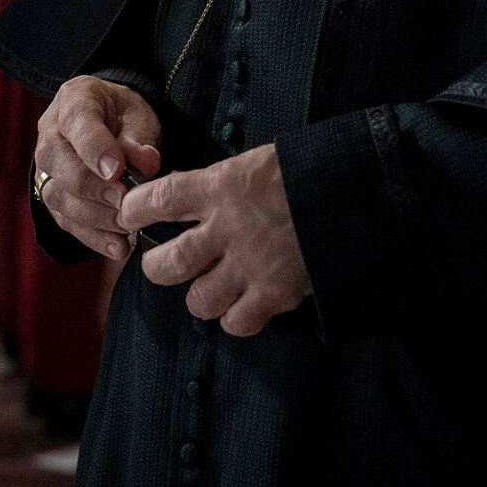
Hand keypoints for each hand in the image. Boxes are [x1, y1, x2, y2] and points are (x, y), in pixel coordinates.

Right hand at [33, 74, 163, 260]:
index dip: (96, 149)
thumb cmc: (124, 115)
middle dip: (92, 188)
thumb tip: (145, 164)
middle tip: (124, 201)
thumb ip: (139, 138)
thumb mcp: (139, 115)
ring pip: (58, 197)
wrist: (109, 122)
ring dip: (94, 217)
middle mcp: (50, 133)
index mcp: (74, 100)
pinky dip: (92, 237)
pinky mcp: (54, 196)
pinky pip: (65, 221)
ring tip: (127, 227)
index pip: (78, 122)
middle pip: (58, 163)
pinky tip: (118, 247)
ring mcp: (47, 167)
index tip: (118, 171)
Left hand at [119, 144, 312, 336]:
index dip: (134, 210)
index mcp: (220, 186)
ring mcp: (250, 265)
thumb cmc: (307, 172)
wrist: (357, 192)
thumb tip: (184, 197)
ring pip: (198, 301)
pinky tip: (245, 302)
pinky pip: (236, 322)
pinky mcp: (275, 293)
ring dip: (202, 296)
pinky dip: (237, 317)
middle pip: (165, 265)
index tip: (130, 215)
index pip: (157, 199)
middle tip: (166, 264)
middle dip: (158, 268)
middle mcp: (228, 228)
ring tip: (214, 286)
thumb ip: (219, 184)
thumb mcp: (256, 163)